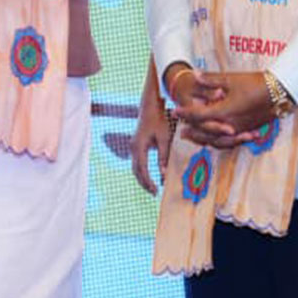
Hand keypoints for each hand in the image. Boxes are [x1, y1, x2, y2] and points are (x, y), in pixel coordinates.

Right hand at [130, 61, 175, 195]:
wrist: (150, 104)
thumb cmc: (159, 119)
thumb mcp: (164, 137)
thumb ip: (163, 157)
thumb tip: (164, 175)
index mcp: (139, 147)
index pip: (142, 170)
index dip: (149, 182)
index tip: (157, 191)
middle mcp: (133, 147)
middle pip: (136, 171)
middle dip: (144, 183)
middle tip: (155, 192)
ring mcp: (133, 145)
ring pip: (135, 167)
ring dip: (142, 178)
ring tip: (152, 186)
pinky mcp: (136, 143)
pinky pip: (137, 161)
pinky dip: (142, 170)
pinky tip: (150, 174)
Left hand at [171, 70, 270, 148]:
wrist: (280, 92)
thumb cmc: (256, 83)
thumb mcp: (231, 79)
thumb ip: (211, 79)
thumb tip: (195, 75)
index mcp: (225, 112)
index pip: (199, 115)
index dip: (185, 113)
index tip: (174, 111)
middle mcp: (231, 125)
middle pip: (206, 132)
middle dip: (192, 130)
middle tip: (180, 128)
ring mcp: (240, 130)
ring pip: (217, 140)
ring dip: (203, 139)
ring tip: (192, 137)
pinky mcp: (247, 131)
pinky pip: (228, 142)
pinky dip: (217, 141)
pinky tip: (213, 138)